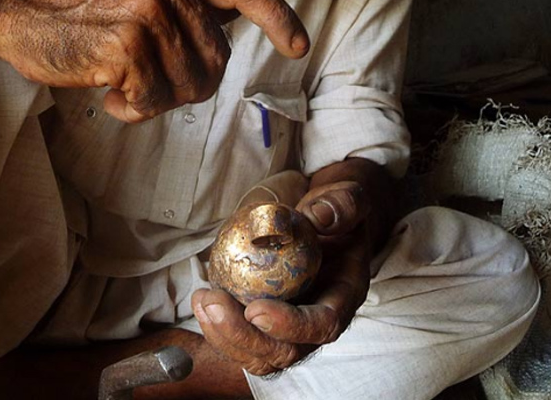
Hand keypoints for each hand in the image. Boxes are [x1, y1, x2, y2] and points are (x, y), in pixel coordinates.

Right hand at [0, 0, 308, 122]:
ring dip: (156, 100)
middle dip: (188, 86)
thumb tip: (237, 20)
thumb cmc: (82, 12)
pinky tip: (106, 92)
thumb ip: (188, 2)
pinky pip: (153, 100)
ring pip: (189, 86)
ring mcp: (146, 10)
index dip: (278, 17)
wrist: (18, 14)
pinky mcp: (125, 45)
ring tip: (121, 81)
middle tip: (147, 81)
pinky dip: (131, 109)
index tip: (298, 45)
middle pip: (217, 60)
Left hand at [193, 180, 371, 374]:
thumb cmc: (339, 209)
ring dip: (225, 335)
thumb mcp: (349, 197)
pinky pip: (243, 336)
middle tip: (215, 303)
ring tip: (203, 299)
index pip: (323, 325)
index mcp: (344, 296)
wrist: (328, 220)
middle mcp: (318, 320)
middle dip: (244, 336)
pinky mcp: (266, 321)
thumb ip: (343, 205)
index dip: (290, 326)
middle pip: (285, 351)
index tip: (255, 310)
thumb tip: (318, 216)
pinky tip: (201, 297)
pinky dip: (218, 324)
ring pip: (259, 352)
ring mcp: (291, 325)